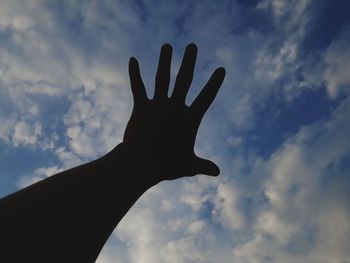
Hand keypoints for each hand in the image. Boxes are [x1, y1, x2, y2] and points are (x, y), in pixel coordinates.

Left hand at [121, 43, 224, 181]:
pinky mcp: (141, 107)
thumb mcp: (189, 166)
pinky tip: (132, 59)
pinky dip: (135, 74)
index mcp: (190, 119)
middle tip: (192, 46)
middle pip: (184, 79)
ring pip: (163, 78)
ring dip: (164, 61)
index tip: (221, 69)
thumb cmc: (167, 166)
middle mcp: (175, 108)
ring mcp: (158, 105)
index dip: (214, 83)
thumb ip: (204, 166)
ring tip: (167, 46)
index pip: (206, 97)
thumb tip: (218, 173)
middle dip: (189, 61)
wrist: (141, 165)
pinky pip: (138, 87)